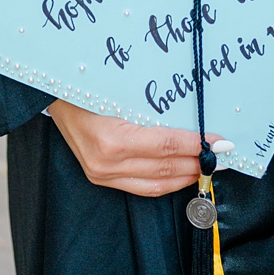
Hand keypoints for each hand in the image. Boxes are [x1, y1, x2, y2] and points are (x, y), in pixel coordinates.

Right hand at [46, 101, 220, 196]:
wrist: (52, 95)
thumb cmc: (86, 86)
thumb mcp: (120, 91)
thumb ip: (154, 110)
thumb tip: (192, 120)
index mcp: (110, 138)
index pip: (166, 145)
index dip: (196, 144)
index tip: (220, 141)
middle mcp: (106, 162)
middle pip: (165, 166)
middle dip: (198, 162)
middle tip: (221, 156)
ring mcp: (102, 173)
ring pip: (158, 183)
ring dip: (187, 176)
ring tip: (207, 167)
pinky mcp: (100, 178)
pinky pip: (143, 187)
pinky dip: (167, 182)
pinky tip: (182, 174)